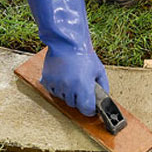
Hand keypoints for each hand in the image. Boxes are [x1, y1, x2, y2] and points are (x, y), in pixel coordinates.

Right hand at [24, 0, 109, 116]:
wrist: (67, 42)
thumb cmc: (85, 55)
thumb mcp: (99, 70)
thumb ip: (103, 86)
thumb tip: (103, 98)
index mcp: (83, 86)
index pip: (86, 109)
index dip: (90, 109)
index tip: (91, 106)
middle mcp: (69, 88)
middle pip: (74, 105)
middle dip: (79, 99)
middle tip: (82, 86)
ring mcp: (57, 84)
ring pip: (63, 99)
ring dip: (69, 93)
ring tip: (73, 78)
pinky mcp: (47, 80)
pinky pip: (54, 91)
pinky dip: (59, 88)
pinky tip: (64, 77)